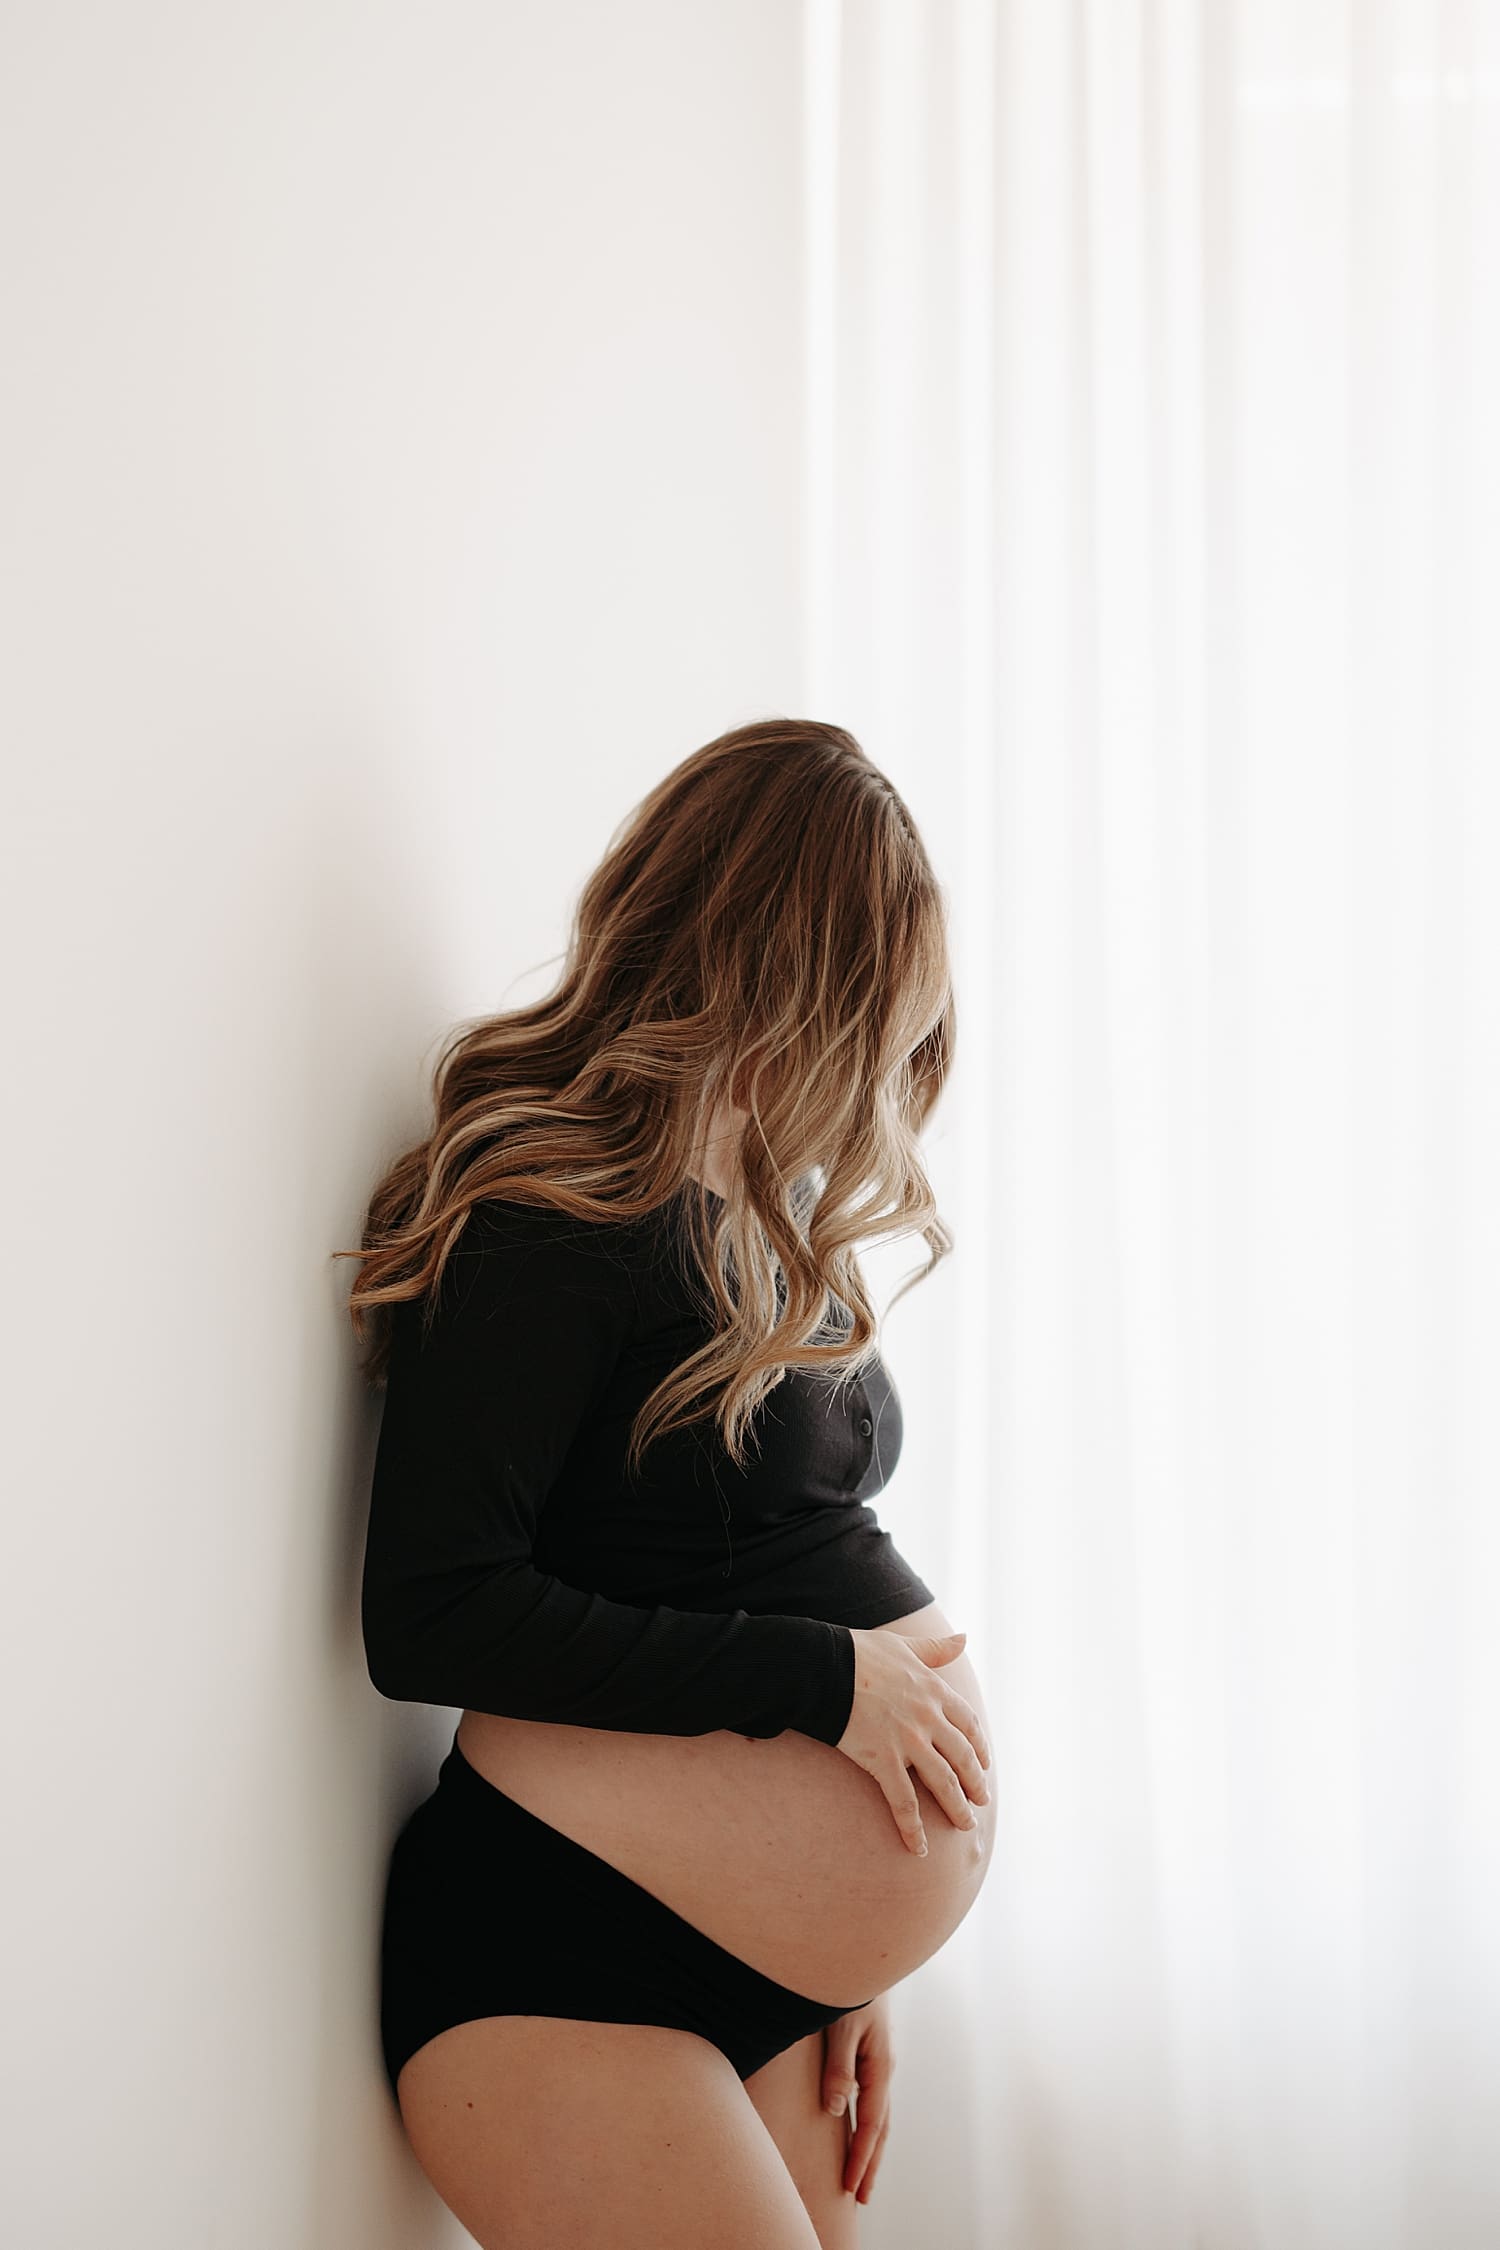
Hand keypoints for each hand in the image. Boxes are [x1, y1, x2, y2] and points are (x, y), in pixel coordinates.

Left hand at [822, 1995, 894, 2205]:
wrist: (862, 1957)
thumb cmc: (849, 1988)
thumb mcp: (841, 2025)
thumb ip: (839, 2066)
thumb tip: (835, 2109)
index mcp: (879, 2065)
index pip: (871, 2124)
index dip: (861, 2157)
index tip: (850, 2186)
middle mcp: (882, 2068)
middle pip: (880, 2126)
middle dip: (870, 2162)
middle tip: (860, 2196)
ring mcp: (878, 2063)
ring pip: (878, 2115)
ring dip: (870, 2146)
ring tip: (861, 2175)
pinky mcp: (869, 2055)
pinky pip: (871, 2099)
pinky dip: (867, 2124)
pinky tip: (858, 2131)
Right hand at [836, 1627, 990, 1853]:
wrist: (824, 1667)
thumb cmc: (859, 1652)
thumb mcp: (903, 1645)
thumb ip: (935, 1649)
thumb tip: (964, 1638)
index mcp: (934, 1690)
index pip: (967, 1723)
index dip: (979, 1746)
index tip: (984, 1762)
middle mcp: (928, 1718)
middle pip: (962, 1758)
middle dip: (975, 1782)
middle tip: (980, 1801)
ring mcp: (908, 1741)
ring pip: (943, 1783)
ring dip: (957, 1807)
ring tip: (965, 1825)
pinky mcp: (883, 1761)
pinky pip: (904, 1802)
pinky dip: (914, 1828)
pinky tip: (920, 1847)